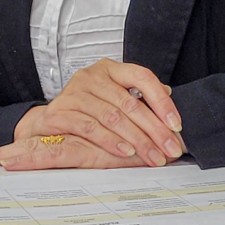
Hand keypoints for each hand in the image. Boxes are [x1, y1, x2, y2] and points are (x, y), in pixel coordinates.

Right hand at [0, 58, 184, 168]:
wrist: (48, 123)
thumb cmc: (87, 111)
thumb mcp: (114, 99)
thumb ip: (139, 98)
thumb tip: (170, 97)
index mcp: (110, 69)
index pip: (143, 76)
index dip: (162, 101)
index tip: (176, 125)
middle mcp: (92, 76)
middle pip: (130, 102)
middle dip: (155, 129)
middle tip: (171, 149)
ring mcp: (75, 92)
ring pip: (113, 116)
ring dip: (137, 140)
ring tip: (153, 156)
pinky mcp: (60, 111)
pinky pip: (90, 127)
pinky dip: (111, 141)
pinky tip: (127, 152)